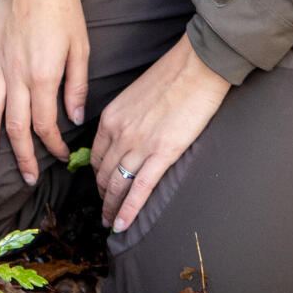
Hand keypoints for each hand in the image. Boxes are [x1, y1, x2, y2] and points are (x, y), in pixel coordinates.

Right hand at [0, 0, 88, 187]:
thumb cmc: (64, 11)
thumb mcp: (81, 48)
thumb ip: (77, 86)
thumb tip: (75, 118)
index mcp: (43, 77)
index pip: (45, 123)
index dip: (52, 144)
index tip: (60, 154)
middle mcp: (16, 76)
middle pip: (15, 126)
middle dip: (21, 156)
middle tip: (24, 179)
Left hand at [91, 35, 231, 233]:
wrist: (196, 67)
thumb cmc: (172, 76)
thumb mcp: (136, 95)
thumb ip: (128, 118)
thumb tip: (132, 135)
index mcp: (111, 117)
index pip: (95, 155)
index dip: (97, 175)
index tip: (101, 186)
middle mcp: (118, 133)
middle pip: (103, 173)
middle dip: (102, 195)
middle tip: (104, 211)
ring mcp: (139, 145)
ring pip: (117, 185)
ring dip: (111, 207)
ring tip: (110, 222)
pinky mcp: (162, 153)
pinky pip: (139, 189)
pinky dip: (129, 210)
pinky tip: (122, 225)